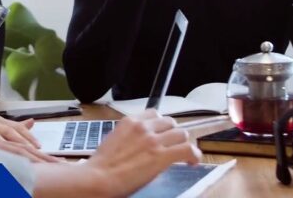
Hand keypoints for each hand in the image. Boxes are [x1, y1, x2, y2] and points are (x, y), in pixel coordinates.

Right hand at [0, 116, 41, 147]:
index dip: (30, 137)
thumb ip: (15, 127)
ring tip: (22, 153)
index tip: (40, 147)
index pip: (18, 128)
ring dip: (11, 144)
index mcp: (0, 121)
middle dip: (25, 142)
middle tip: (35, 151)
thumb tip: (32, 122)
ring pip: (0, 136)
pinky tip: (1, 151)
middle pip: (12, 132)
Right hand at [81, 110, 201, 196]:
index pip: (154, 114)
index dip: (161, 125)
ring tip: (183, 154)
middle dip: (173, 134)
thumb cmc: (101, 166)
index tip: (162, 133)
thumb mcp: (114, 141)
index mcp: (129, 122)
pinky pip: (188, 149)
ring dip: (183, 143)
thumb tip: (140, 144)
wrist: (98, 177)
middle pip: (170, 122)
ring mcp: (153, 140)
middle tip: (172, 146)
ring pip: (182, 133)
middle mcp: (143, 127)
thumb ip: (129, 137)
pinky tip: (192, 161)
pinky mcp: (162, 156)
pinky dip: (194, 155)